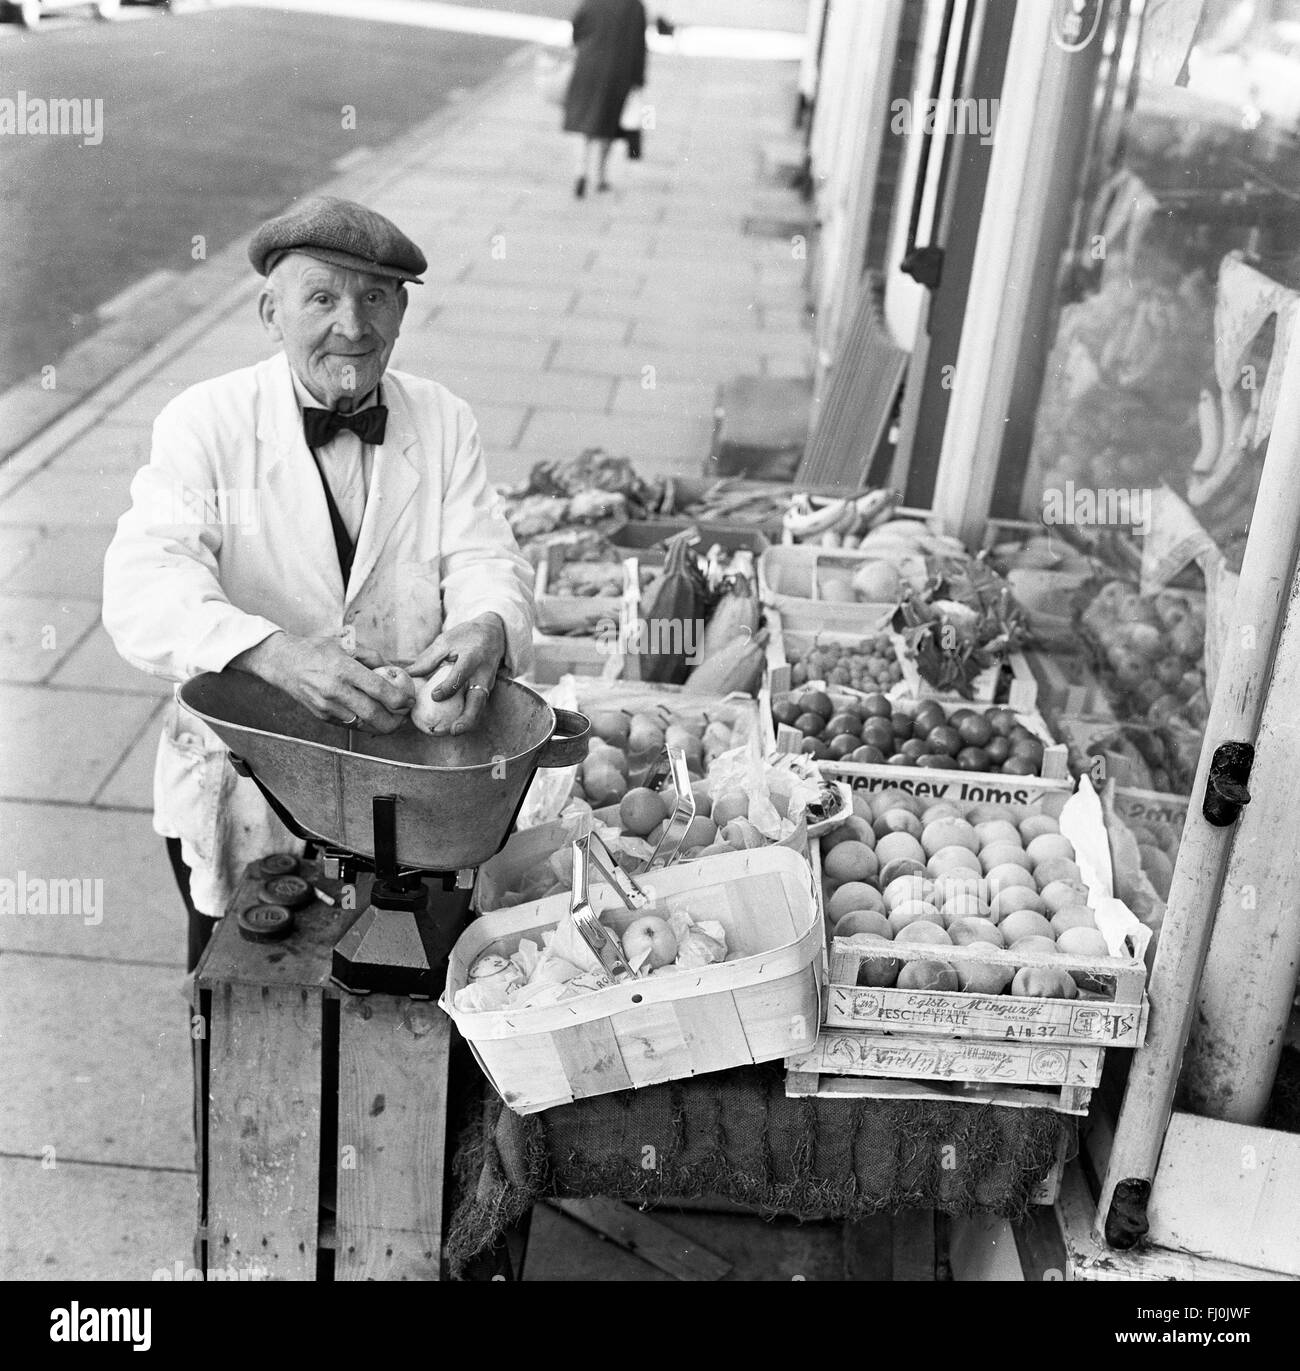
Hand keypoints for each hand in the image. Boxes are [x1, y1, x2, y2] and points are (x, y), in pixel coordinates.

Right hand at [231, 632, 410, 733]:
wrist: (282, 662)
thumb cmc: (316, 650)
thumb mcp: (346, 645)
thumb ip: (373, 657)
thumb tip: (396, 670)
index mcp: (343, 668)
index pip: (378, 689)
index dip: (399, 698)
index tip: (409, 700)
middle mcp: (335, 689)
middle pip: (373, 713)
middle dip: (395, 720)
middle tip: (405, 717)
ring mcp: (327, 706)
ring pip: (363, 723)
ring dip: (383, 726)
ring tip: (395, 720)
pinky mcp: (322, 716)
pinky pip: (350, 724)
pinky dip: (366, 724)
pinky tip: (375, 719)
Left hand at [407, 614, 506, 735]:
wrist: (493, 634)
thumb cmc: (466, 636)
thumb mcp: (446, 641)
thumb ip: (428, 659)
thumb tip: (406, 675)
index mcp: (472, 658)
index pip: (461, 675)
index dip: (448, 687)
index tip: (434, 696)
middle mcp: (483, 674)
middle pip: (478, 699)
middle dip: (468, 717)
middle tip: (454, 730)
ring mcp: (487, 684)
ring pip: (480, 708)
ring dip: (468, 722)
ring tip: (452, 733)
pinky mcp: (485, 691)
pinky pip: (477, 707)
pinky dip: (467, 718)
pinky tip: (452, 726)